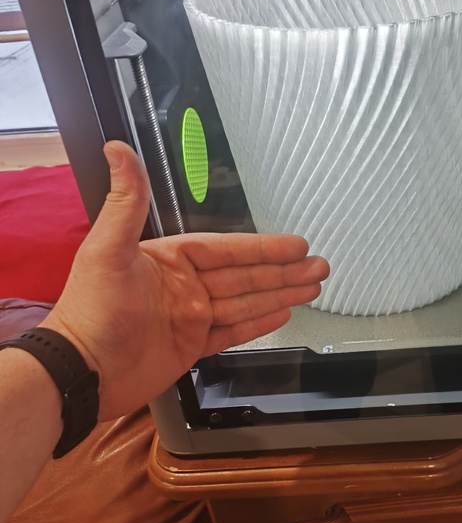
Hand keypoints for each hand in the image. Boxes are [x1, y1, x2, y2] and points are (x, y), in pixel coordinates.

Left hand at [43, 141, 329, 419]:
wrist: (81, 372)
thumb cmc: (88, 311)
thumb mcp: (108, 249)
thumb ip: (126, 200)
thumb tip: (117, 150)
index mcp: (169, 260)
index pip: (227, 248)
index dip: (263, 247)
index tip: (294, 243)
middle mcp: (183, 287)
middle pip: (245, 274)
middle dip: (284, 270)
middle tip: (318, 265)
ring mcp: (189, 317)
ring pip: (246, 301)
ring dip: (280, 292)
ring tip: (312, 285)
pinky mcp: (190, 347)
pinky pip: (233, 332)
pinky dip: (259, 322)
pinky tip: (282, 312)